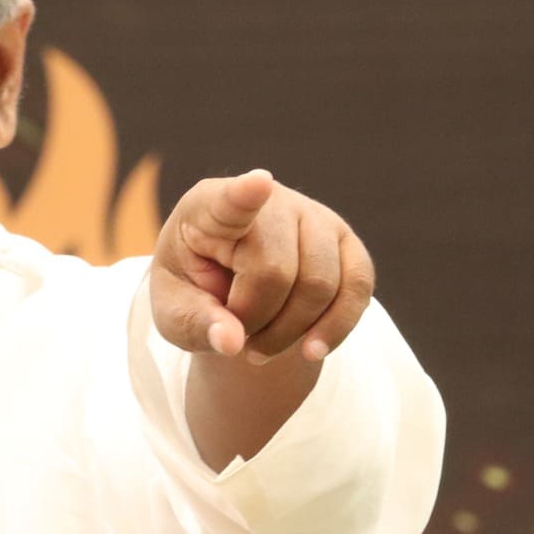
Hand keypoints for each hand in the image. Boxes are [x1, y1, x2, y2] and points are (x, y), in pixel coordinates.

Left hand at [148, 169, 374, 365]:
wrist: (231, 293)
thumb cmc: (194, 293)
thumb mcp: (175, 313)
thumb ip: (196, 324)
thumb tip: (231, 341)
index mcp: (208, 207)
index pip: (229, 202)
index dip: (245, 195)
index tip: (259, 183)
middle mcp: (269, 201)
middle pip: (276, 269)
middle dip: (256, 319)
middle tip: (236, 338)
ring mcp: (314, 216)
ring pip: (320, 283)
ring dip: (291, 332)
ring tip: (260, 346)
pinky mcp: (346, 242)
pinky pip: (358, 287)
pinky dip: (336, 327)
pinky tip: (311, 350)